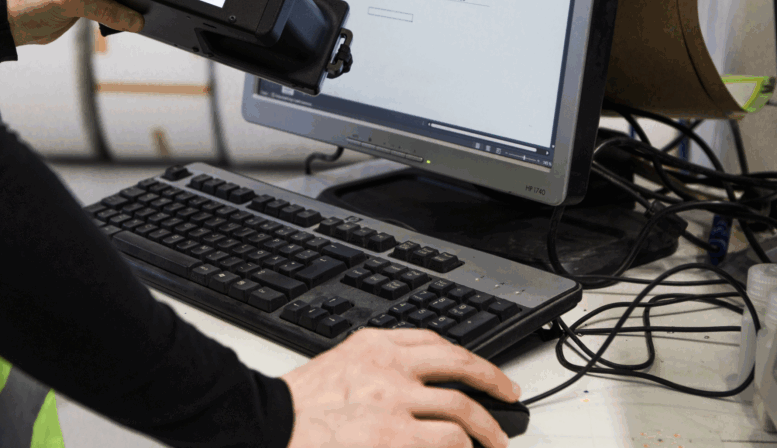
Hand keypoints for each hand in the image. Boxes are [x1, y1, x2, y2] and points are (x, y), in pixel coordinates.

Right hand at [281, 328, 520, 447]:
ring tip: (498, 442)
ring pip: (462, 405)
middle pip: (459, 363)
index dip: (464, 356)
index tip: (476, 367)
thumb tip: (406, 388)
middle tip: (509, 394)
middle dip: (493, 379)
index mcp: (372, 345)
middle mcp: (389, 366)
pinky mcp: (395, 436)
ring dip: (488, 427)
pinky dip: (464, 447)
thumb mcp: (336, 368)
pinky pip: (449, 439)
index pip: (432, 340)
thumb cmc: (295, 407)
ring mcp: (395, 400)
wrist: (266, 427)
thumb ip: (372, 369)